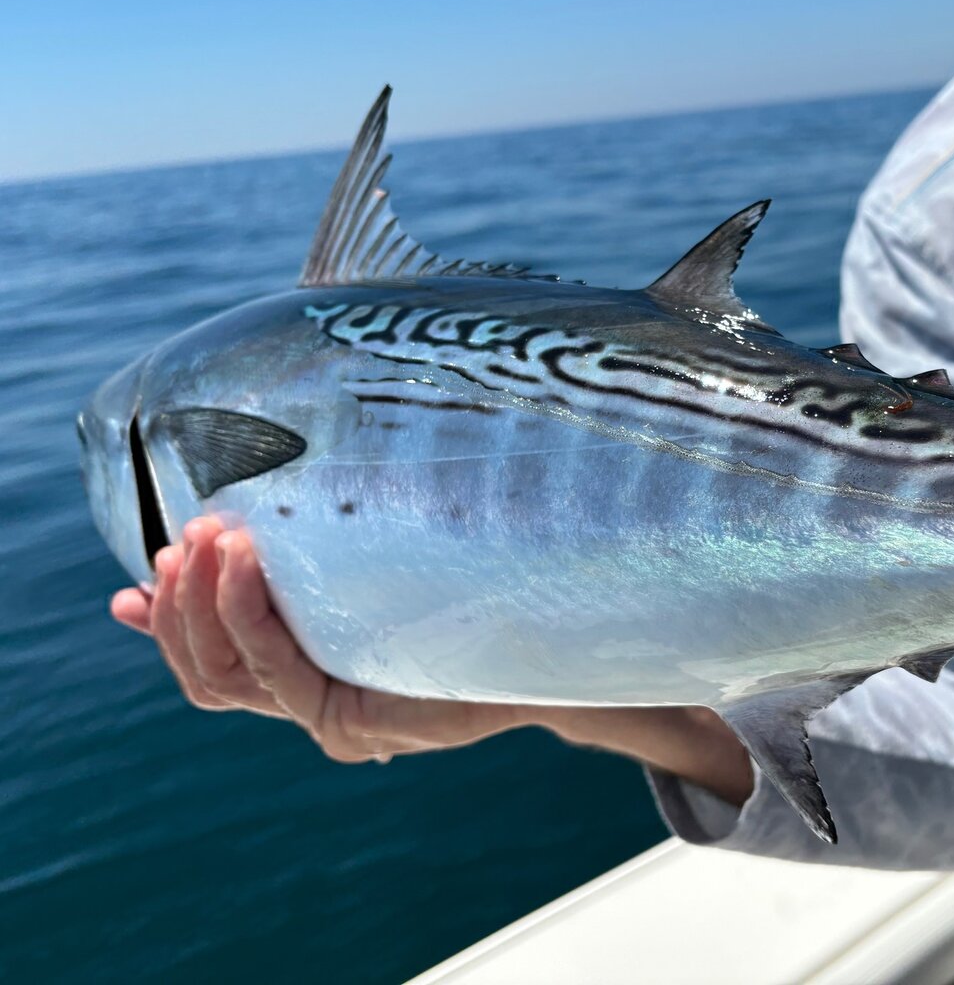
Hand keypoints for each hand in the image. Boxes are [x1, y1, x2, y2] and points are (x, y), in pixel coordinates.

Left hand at [110, 518, 754, 802]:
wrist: (556, 663)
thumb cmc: (573, 661)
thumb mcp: (605, 679)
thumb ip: (646, 721)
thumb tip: (723, 754)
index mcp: (388, 718)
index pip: (288, 682)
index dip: (252, 618)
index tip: (247, 544)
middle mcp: (343, 709)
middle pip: (227, 677)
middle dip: (200, 605)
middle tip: (206, 525)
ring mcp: (315, 681)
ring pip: (212, 668)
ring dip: (180, 607)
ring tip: (181, 538)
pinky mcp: (307, 648)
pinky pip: (221, 648)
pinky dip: (178, 617)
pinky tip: (148, 587)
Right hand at [111, 518, 532, 761]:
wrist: (547, 642)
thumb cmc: (471, 594)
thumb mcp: (385, 568)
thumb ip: (328, 561)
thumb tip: (271, 509)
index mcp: (312, 673)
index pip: (211, 665)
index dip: (165, 626)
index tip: (131, 584)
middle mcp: (312, 704)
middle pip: (206, 673)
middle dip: (177, 607)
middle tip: (172, 546)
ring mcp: (330, 719)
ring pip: (227, 675)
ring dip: (203, 604)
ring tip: (204, 542)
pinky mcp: (353, 720)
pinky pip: (278, 670)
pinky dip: (249, 612)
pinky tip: (244, 562)